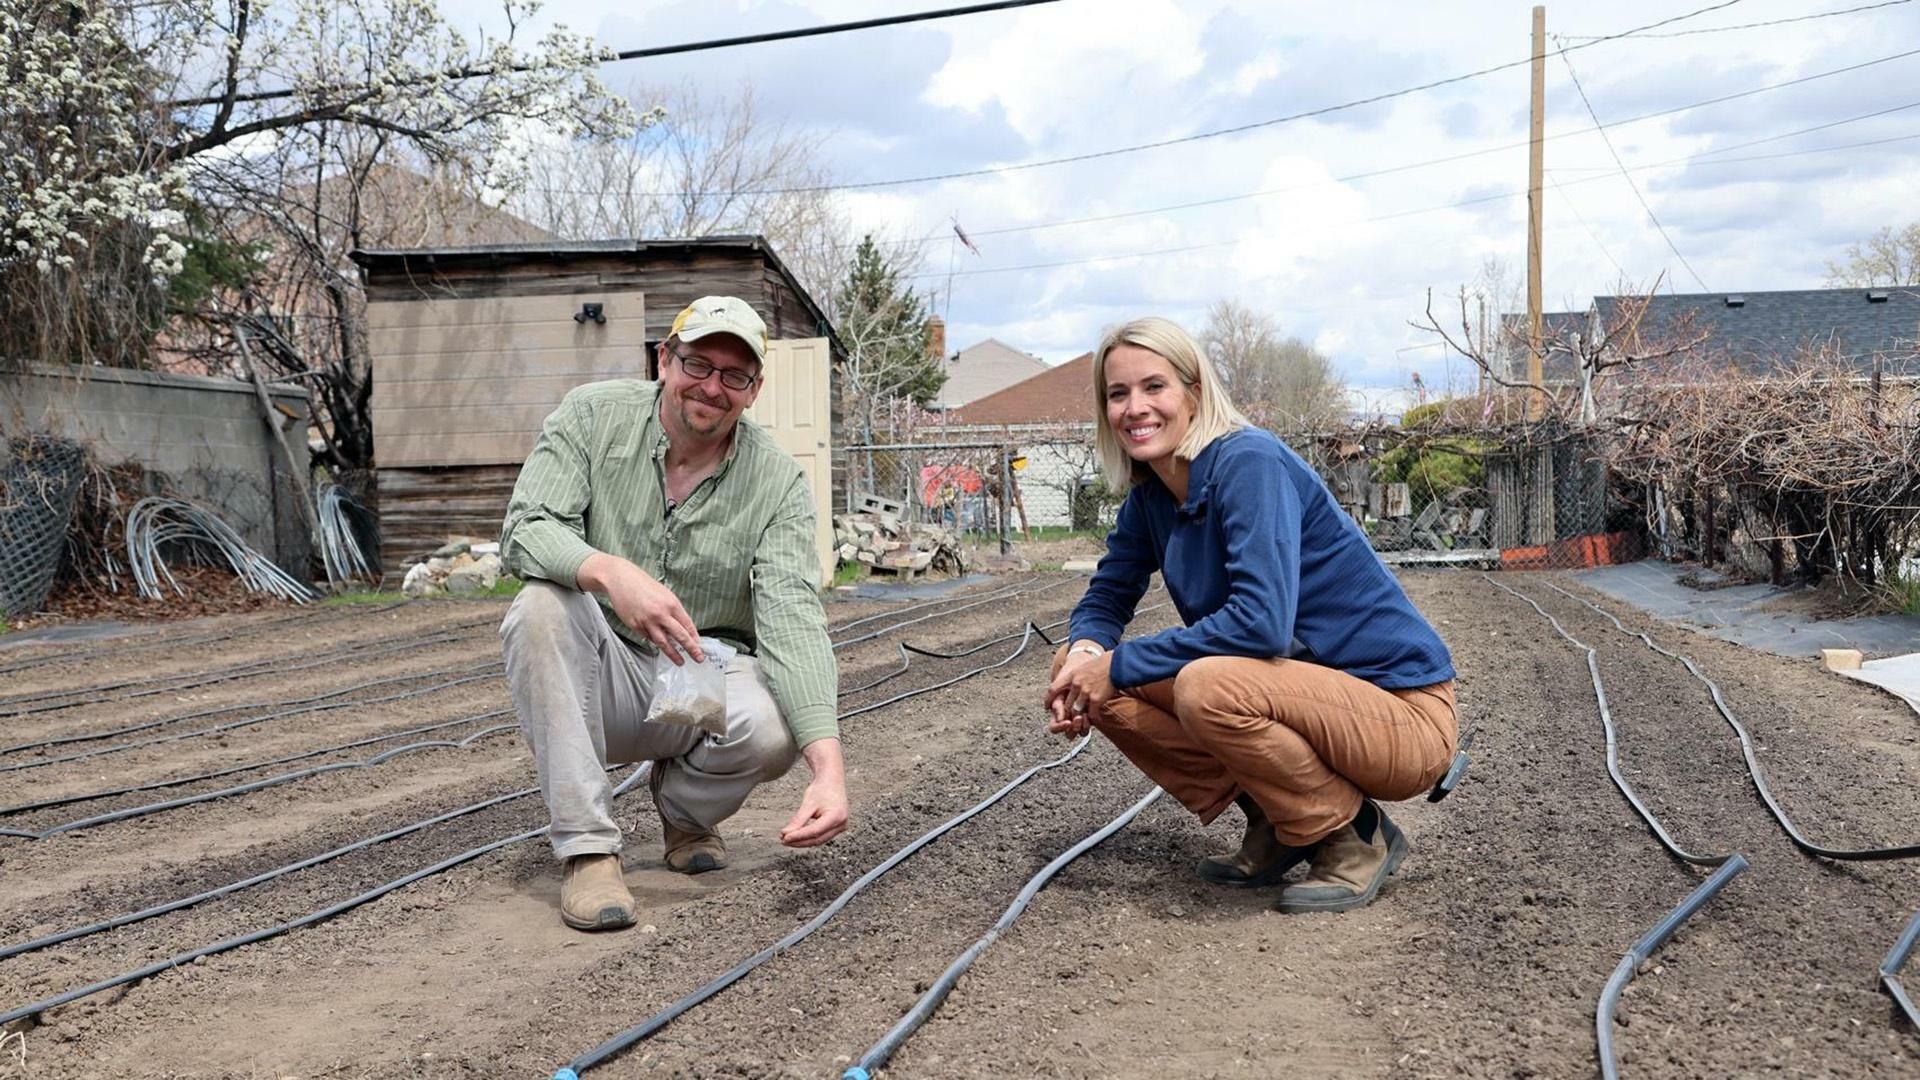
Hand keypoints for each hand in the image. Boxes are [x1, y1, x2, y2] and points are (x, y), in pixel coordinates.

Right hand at [579, 553, 703, 664]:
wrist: (621, 579)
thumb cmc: (644, 585)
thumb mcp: (665, 594)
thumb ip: (674, 610)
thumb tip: (682, 627)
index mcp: (671, 604)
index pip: (687, 625)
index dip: (694, 637)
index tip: (700, 646)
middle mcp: (661, 614)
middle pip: (679, 636)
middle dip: (691, 649)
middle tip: (698, 658)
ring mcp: (647, 621)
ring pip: (663, 642)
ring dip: (673, 654)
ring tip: (680, 661)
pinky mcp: (635, 626)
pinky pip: (648, 638)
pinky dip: (655, 642)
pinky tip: (659, 645)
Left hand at [781, 738, 848, 846]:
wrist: (832, 781)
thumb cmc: (822, 789)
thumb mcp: (808, 803)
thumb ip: (798, 821)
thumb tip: (785, 834)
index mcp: (837, 816)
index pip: (814, 831)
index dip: (798, 836)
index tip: (784, 838)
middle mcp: (841, 824)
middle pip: (817, 839)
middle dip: (799, 841)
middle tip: (783, 840)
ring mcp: (840, 827)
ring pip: (818, 840)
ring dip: (802, 841)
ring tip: (787, 838)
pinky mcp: (836, 828)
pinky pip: (821, 836)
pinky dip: (808, 837)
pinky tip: (797, 836)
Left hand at [1046, 648, 1114, 737]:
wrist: (1118, 663)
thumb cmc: (1104, 664)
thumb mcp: (1085, 667)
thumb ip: (1077, 676)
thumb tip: (1072, 684)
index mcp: (1071, 675)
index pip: (1053, 688)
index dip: (1049, 699)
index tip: (1048, 706)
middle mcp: (1076, 684)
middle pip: (1065, 704)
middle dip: (1067, 714)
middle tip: (1068, 720)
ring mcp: (1085, 692)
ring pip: (1076, 711)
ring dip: (1080, 718)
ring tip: (1083, 721)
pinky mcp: (1096, 699)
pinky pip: (1091, 714)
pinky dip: (1094, 719)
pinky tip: (1097, 719)